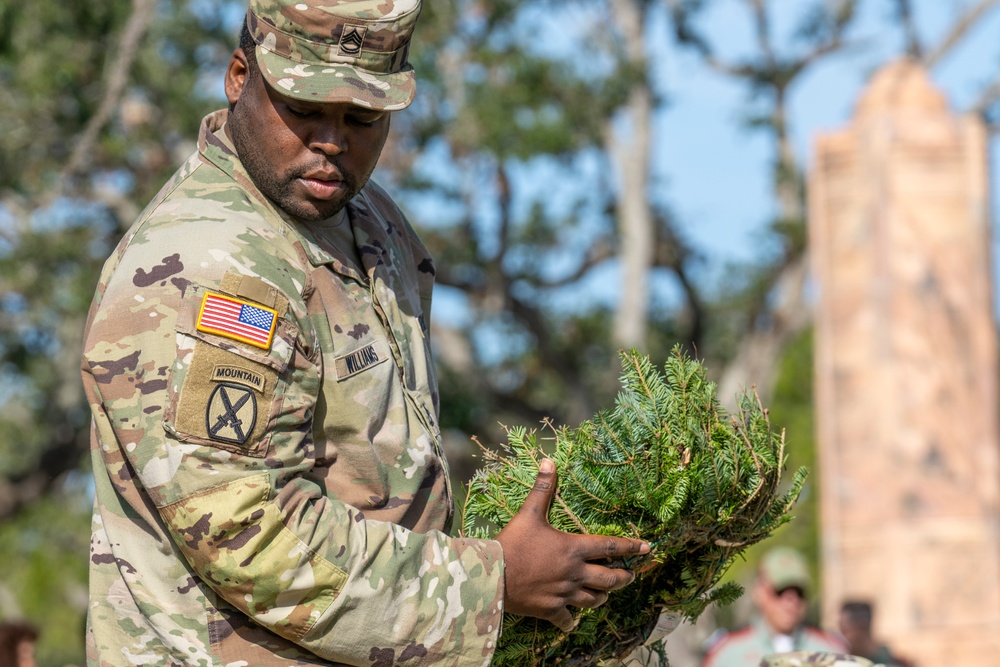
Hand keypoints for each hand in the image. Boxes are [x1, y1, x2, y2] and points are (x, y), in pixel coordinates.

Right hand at [496, 458, 648, 631]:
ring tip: (605, 594)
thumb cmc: (512, 543)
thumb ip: (543, 489)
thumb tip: (549, 461)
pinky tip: (572, 621)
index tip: (647, 548)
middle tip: (630, 576)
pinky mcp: (551, 610)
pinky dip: (571, 621)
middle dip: (624, 578)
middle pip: (610, 579)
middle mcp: (575, 573)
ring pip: (594, 600)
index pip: (610, 547)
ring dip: (603, 596)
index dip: (630, 546)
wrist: (492, 575)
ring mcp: (565, 594)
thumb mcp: (529, 513)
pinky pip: (568, 620)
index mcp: (573, 548)